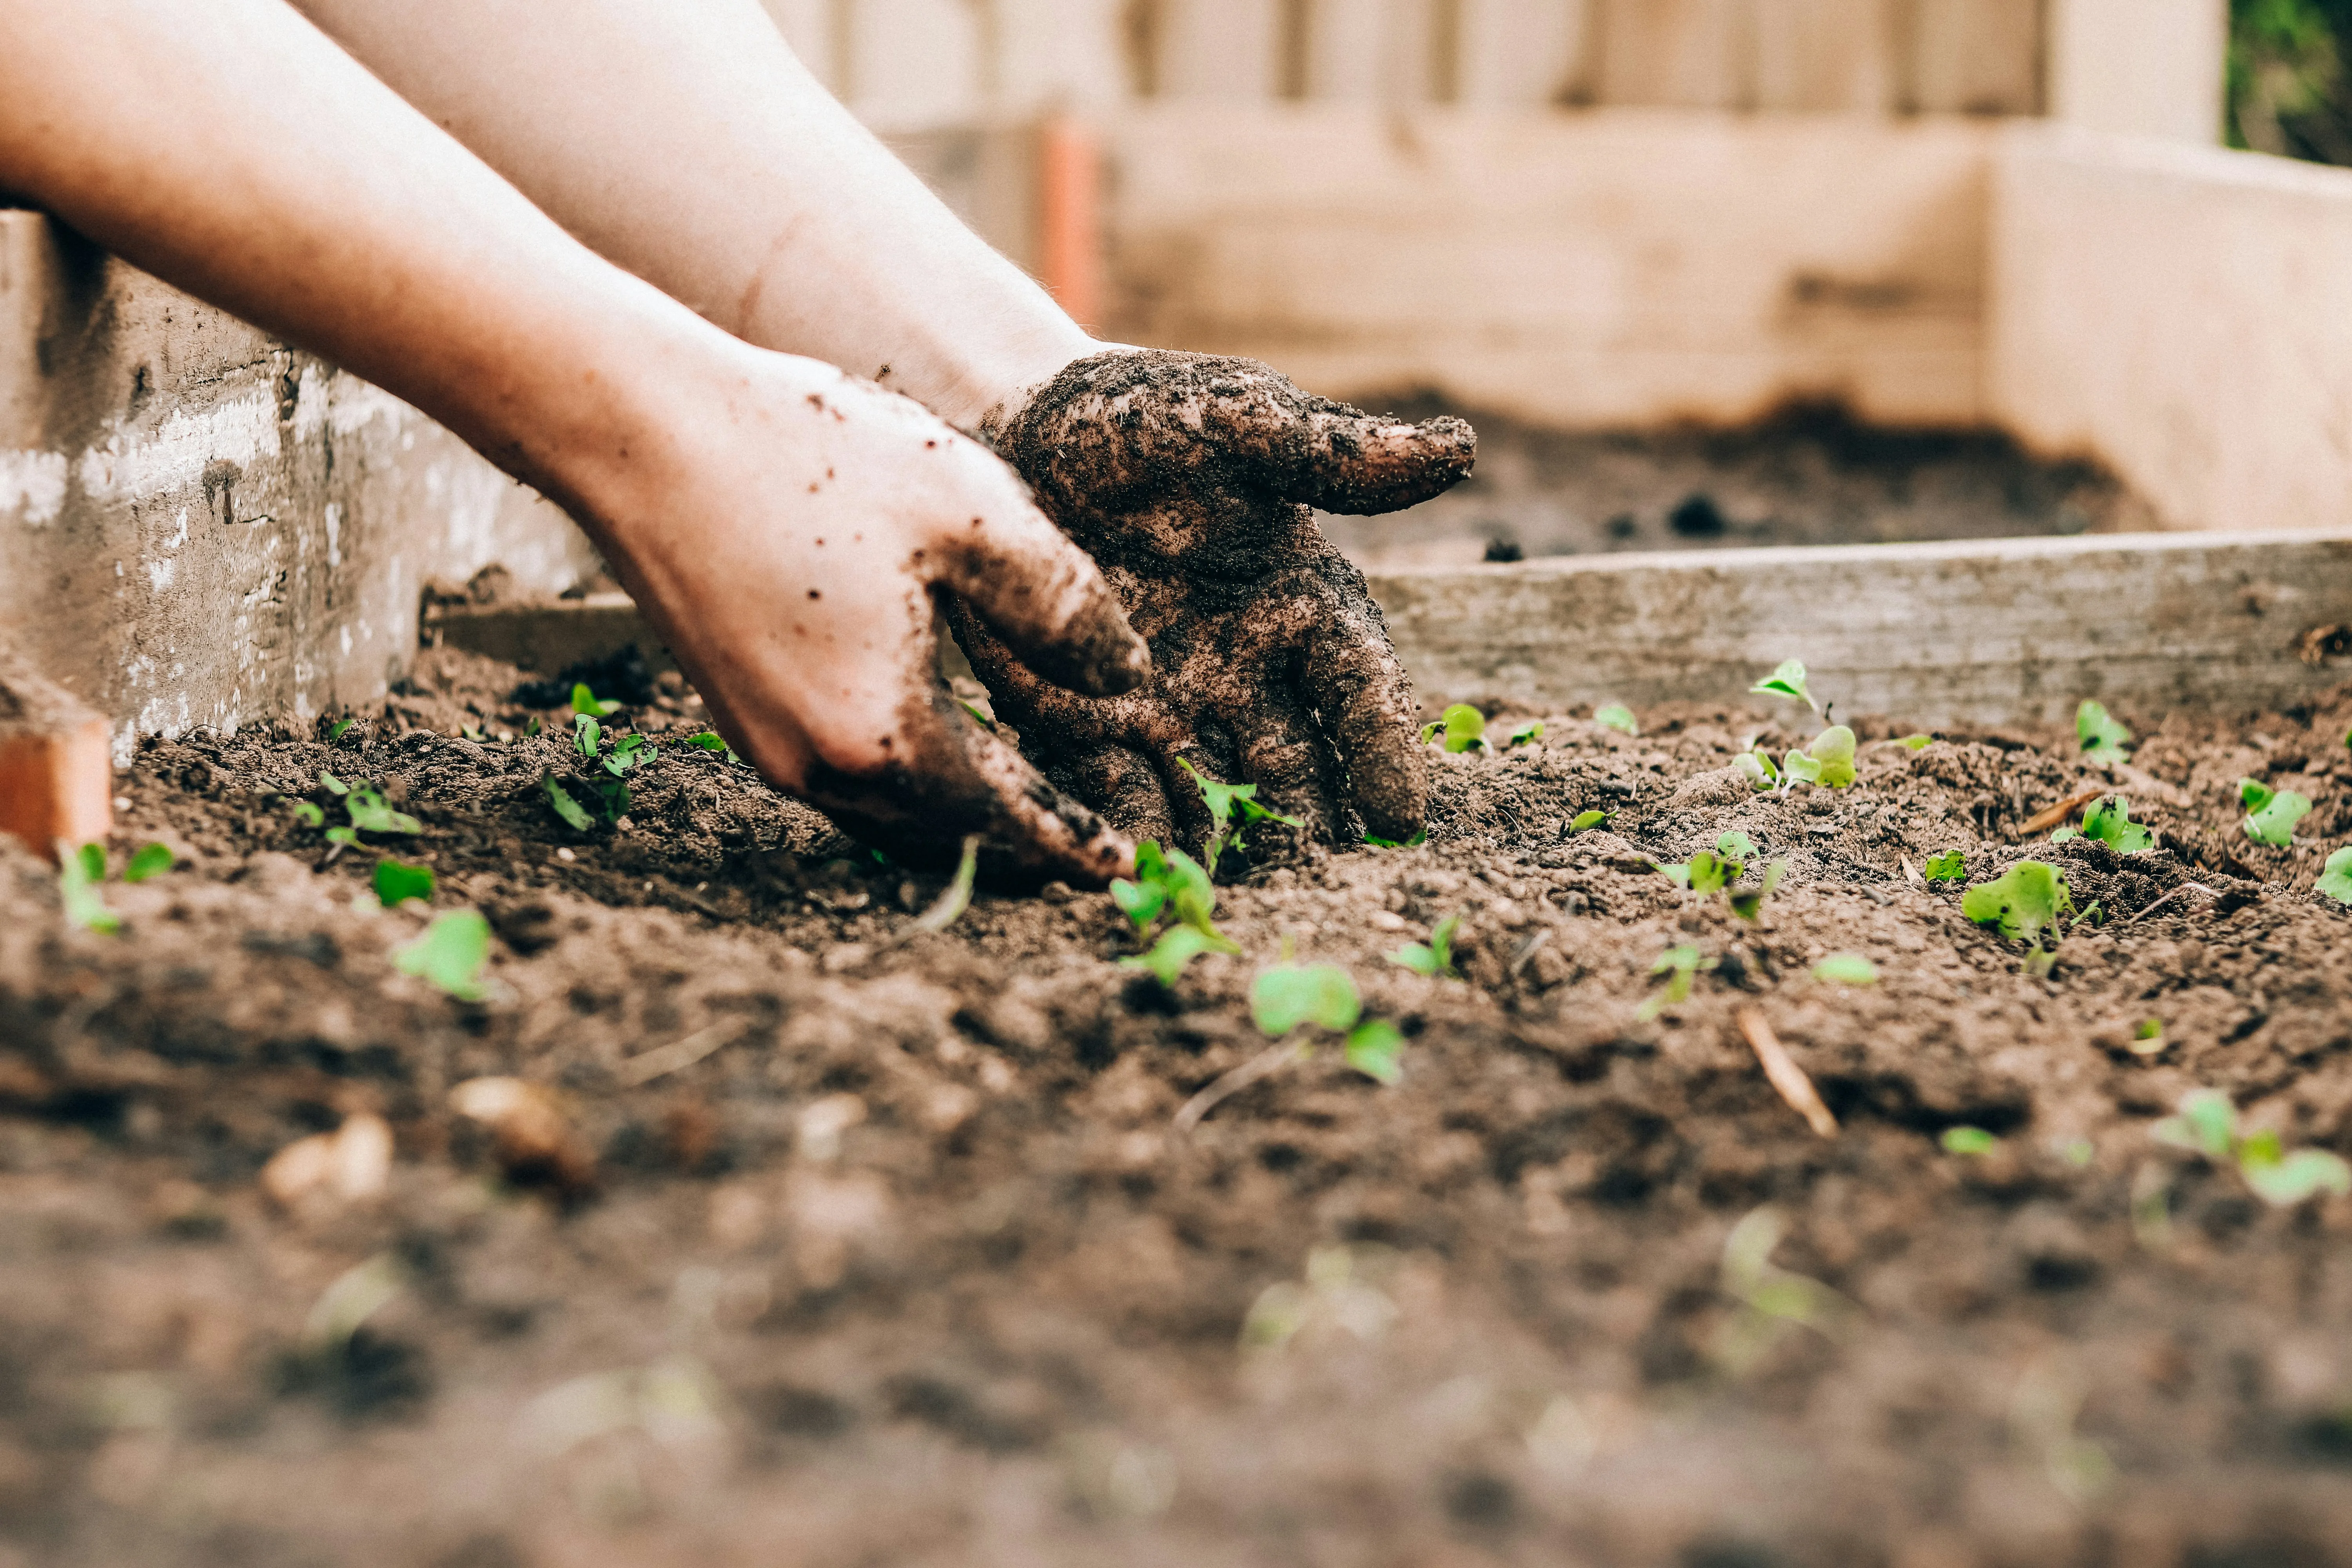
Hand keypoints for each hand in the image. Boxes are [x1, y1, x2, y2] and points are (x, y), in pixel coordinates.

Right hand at [579, 348, 1150, 882]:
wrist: (643, 430)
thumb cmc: (811, 457)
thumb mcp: (974, 513)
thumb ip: (1064, 607)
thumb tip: (1129, 679)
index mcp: (884, 733)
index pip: (1006, 818)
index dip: (1073, 843)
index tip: (1123, 871)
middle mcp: (817, 765)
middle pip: (947, 833)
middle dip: (1022, 844)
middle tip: (1088, 848)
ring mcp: (767, 746)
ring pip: (892, 813)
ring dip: (962, 816)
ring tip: (1028, 805)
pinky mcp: (739, 713)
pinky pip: (846, 776)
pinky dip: (908, 779)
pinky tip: (941, 745)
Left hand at [950, 350, 1474, 854]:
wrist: (1012, 429)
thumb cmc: (1139, 417)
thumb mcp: (1233, 418)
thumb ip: (1330, 452)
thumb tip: (1458, 449)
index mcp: (1302, 604)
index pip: (1359, 689)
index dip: (1384, 749)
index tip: (1402, 815)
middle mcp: (1247, 672)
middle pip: (1297, 766)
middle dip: (1312, 828)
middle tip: (1324, 888)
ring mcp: (1170, 707)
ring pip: (1214, 797)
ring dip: (1227, 850)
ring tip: (1235, 904)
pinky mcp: (1088, 726)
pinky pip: (1117, 793)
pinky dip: (1131, 834)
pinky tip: (1136, 875)